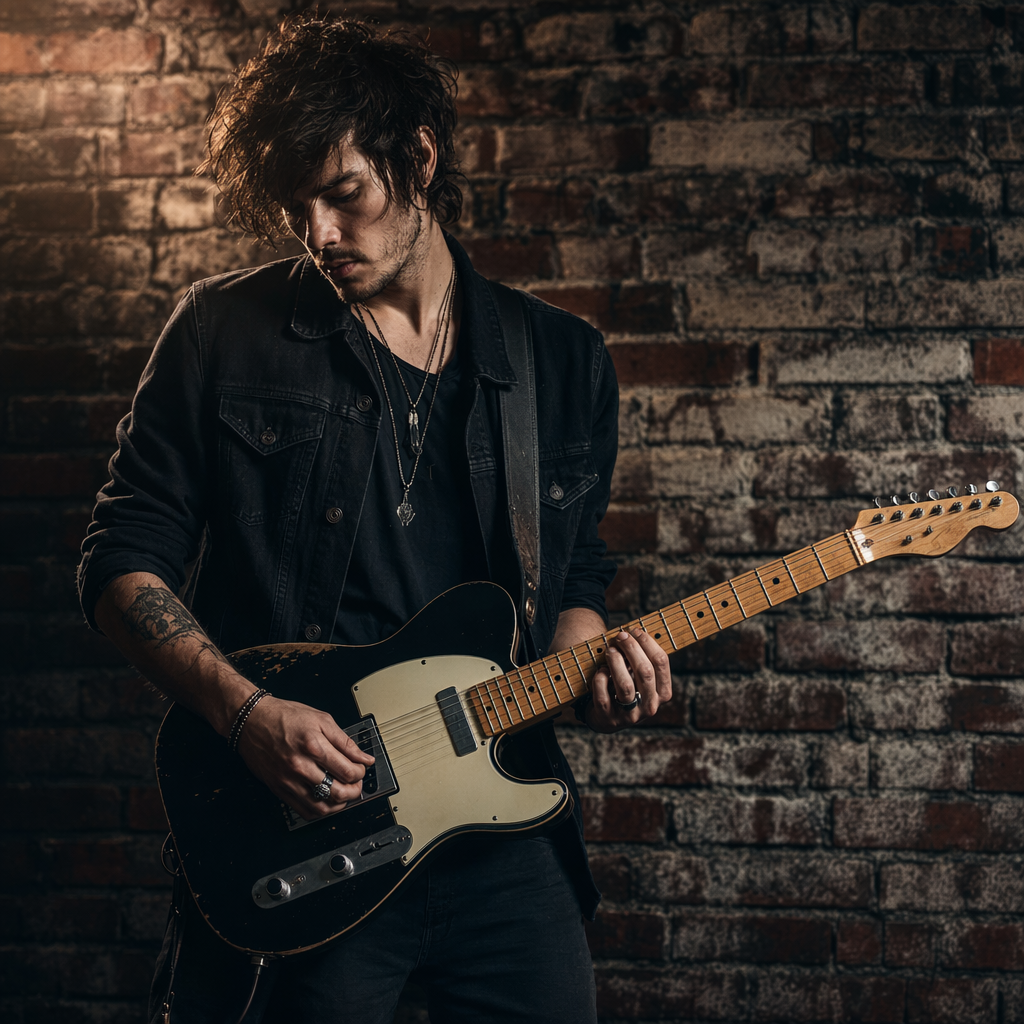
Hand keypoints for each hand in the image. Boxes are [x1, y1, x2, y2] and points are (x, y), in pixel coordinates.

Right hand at [235, 695, 374, 819]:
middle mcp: (300, 766)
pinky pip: (304, 811)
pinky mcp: (279, 789)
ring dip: (340, 804)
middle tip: (357, 784)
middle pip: (338, 792)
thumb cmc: (284, 717)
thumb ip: (344, 741)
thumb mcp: (321, 719)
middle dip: (355, 791)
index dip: (360, 772)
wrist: (252, 721)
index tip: (362, 768)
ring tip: (344, 794)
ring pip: (322, 807)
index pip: (347, 770)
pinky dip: (320, 811)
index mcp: (314, 746)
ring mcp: (289, 780)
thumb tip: (364, 757)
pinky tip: (327, 801)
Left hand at [585, 627, 672, 732]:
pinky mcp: (609, 717)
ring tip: (610, 651)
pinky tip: (601, 671)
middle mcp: (650, 706)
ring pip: (625, 685)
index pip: (661, 663)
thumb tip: (632, 633)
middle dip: (631, 649)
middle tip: (620, 636)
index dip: (648, 642)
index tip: (635, 630)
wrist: (608, 717)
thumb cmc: (627, 687)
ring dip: (616, 662)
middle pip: (645, 672)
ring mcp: (629, 714)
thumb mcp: (639, 677)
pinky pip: (604, 695)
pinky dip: (601, 679)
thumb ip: (641, 659)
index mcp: (663, 693)